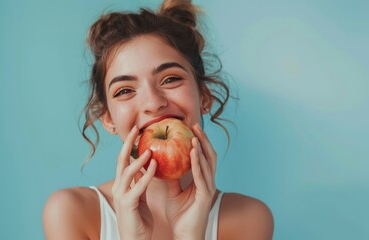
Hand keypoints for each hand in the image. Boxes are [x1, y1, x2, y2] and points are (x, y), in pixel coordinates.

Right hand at [111, 126, 156, 239]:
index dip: (130, 144)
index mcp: (122, 184)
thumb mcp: (140, 195)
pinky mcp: (128, 205)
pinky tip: (155, 165)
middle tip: (138, 129)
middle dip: (128, 143)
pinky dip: (146, 175)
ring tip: (150, 148)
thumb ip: (141, 181)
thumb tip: (148, 164)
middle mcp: (118, 187)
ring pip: (127, 172)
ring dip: (138, 159)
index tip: (138, 130)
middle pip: (121, 160)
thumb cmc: (139, 219)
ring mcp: (121, 195)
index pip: (124, 159)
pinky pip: (137, 186)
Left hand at [166, 123, 216, 239]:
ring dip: (201, 148)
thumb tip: (159, 159)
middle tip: (194, 125)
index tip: (190, 128)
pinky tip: (192, 153)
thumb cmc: (179, 214)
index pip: (202, 156)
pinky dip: (197, 163)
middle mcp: (208, 181)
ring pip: (208, 163)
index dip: (199, 142)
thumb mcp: (172, 190)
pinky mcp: (205, 196)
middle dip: (203, 139)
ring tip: (194, 135)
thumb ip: (169, 175)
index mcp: (202, 179)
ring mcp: (208, 188)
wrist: (184, 234)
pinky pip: (202, 176)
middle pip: (209, 155)